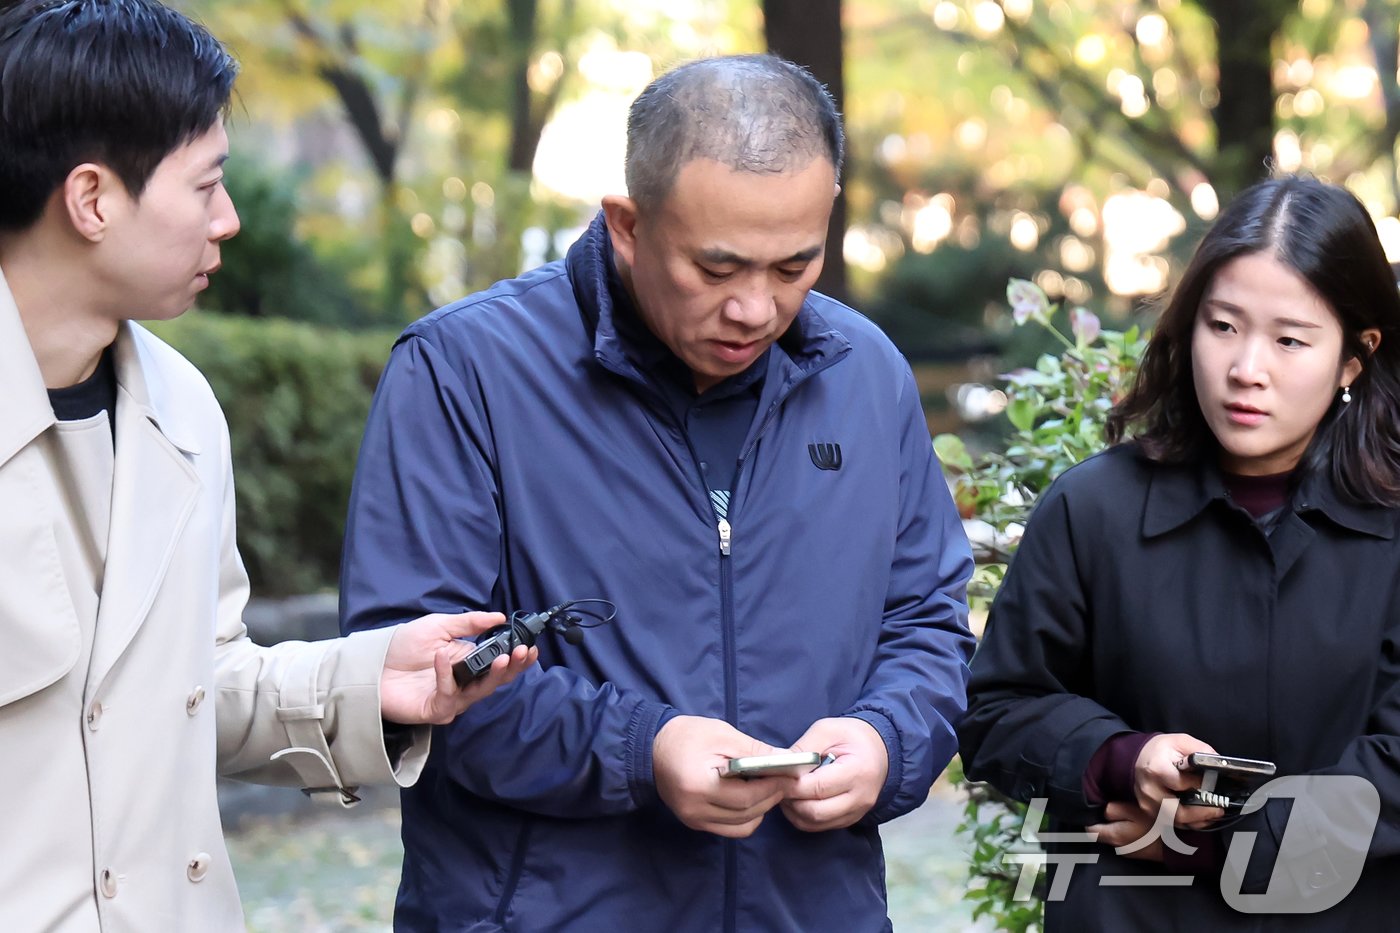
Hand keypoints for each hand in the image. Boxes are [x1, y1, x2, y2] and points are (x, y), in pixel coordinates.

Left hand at [380, 611, 536, 724]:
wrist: (371, 664)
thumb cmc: (402, 646)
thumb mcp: (438, 625)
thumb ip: (469, 623)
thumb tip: (499, 616)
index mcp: (469, 663)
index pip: (500, 664)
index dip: (517, 658)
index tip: (531, 646)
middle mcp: (464, 683)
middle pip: (496, 680)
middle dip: (513, 667)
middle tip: (523, 652)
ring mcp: (452, 698)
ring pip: (480, 692)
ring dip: (494, 675)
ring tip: (503, 657)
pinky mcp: (436, 710)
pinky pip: (449, 695)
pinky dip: (446, 675)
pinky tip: (441, 656)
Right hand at [653, 716, 793, 837]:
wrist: (651, 748)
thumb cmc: (686, 735)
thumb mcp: (721, 734)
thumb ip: (754, 751)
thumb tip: (786, 760)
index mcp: (699, 785)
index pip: (746, 796)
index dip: (773, 787)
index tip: (792, 776)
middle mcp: (695, 810)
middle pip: (747, 813)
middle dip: (772, 797)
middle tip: (787, 781)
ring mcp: (694, 820)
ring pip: (741, 826)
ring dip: (761, 809)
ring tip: (769, 788)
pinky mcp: (694, 823)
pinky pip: (729, 828)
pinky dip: (746, 817)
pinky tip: (751, 798)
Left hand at [780, 717, 888, 831]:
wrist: (880, 750)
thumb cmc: (853, 736)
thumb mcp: (828, 730)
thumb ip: (804, 748)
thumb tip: (779, 765)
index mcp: (858, 771)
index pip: (818, 788)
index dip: (792, 784)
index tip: (776, 775)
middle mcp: (860, 798)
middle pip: (815, 812)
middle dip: (791, 800)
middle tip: (779, 784)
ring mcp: (856, 812)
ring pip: (815, 823)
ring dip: (794, 810)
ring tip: (786, 791)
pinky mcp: (850, 820)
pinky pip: (820, 826)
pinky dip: (803, 817)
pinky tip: (797, 800)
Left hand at [1088, 801, 1164, 861]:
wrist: (1180, 846)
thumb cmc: (1156, 825)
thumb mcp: (1133, 811)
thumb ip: (1113, 810)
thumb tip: (1102, 811)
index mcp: (1113, 836)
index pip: (1090, 829)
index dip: (1091, 817)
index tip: (1096, 807)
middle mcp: (1117, 847)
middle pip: (1101, 833)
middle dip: (1104, 821)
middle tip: (1115, 808)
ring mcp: (1127, 852)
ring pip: (1112, 836)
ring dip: (1115, 827)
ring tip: (1128, 815)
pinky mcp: (1136, 853)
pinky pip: (1124, 840)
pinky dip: (1126, 833)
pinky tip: (1137, 826)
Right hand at [1132, 733, 1224, 828]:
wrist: (1138, 758)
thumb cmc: (1160, 750)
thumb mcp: (1181, 741)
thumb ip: (1201, 751)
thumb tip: (1221, 765)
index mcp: (1157, 770)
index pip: (1182, 784)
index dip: (1200, 785)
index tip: (1215, 784)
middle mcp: (1150, 791)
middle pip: (1178, 811)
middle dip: (1202, 813)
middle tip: (1219, 810)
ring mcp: (1148, 804)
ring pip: (1176, 821)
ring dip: (1198, 821)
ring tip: (1214, 815)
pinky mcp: (1150, 813)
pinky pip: (1173, 823)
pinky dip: (1190, 823)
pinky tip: (1202, 818)